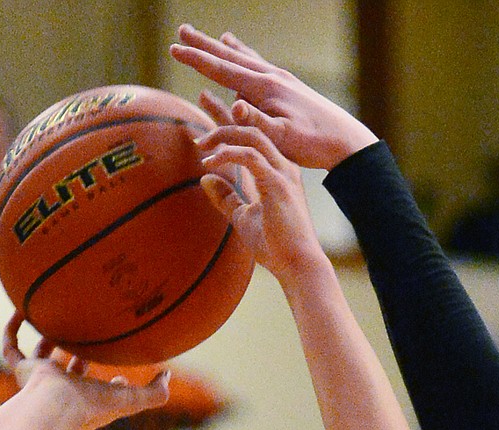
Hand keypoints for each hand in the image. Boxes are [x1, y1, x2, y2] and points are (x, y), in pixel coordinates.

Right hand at [1, 312, 170, 429]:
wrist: (54, 405)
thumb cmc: (92, 404)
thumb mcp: (132, 399)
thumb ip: (156, 393)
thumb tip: (169, 376)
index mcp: (87, 403)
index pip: (101, 392)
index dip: (112, 382)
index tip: (121, 372)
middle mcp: (62, 391)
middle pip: (71, 373)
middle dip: (79, 357)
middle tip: (88, 338)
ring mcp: (40, 381)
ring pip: (41, 358)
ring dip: (47, 340)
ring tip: (55, 319)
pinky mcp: (22, 371)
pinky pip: (11, 347)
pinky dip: (13, 329)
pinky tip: (20, 310)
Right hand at [171, 24, 376, 170]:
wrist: (345, 141)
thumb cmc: (312, 144)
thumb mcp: (281, 138)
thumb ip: (255, 122)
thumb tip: (234, 104)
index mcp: (265, 88)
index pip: (222, 70)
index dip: (196, 60)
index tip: (174, 48)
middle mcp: (271, 77)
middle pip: (230, 57)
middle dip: (204, 45)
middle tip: (181, 30)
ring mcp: (282, 80)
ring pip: (246, 58)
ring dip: (226, 48)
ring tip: (214, 37)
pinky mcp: (290, 87)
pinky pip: (261, 66)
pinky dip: (247, 56)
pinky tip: (246, 55)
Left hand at [194, 92, 325, 281]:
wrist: (297, 265)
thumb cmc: (275, 246)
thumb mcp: (242, 217)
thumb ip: (226, 197)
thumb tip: (205, 180)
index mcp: (273, 170)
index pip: (248, 135)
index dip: (227, 118)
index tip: (207, 102)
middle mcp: (280, 165)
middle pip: (251, 125)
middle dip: (225, 110)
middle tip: (203, 95)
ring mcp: (281, 172)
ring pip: (251, 134)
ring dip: (223, 133)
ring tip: (201, 143)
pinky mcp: (278, 183)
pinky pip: (250, 156)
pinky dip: (229, 154)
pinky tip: (211, 161)